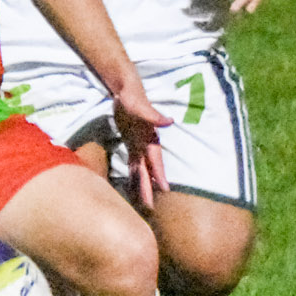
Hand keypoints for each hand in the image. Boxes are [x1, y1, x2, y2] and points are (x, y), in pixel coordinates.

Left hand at [110, 84, 171, 208]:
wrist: (125, 89)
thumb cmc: (132, 96)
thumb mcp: (140, 105)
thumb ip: (153, 114)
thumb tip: (169, 121)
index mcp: (150, 137)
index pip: (156, 160)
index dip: (160, 174)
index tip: (165, 189)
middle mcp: (146, 144)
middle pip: (149, 169)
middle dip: (150, 187)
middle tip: (150, 205)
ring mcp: (138, 144)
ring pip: (141, 169)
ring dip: (142, 184)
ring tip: (143, 202)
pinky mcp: (131, 142)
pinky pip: (133, 163)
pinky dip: (133, 175)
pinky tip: (131, 185)